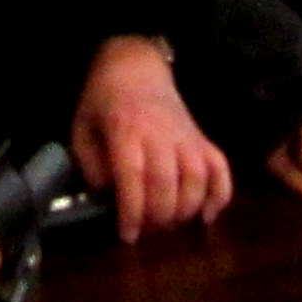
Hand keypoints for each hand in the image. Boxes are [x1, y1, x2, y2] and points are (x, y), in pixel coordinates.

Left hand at [71, 36, 233, 240]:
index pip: (133, 175)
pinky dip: (220, 195)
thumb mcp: (81, 128)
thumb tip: (108, 198)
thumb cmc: (104, 100)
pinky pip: (220, 168)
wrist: (135, 66)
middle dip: (157, 217)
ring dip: (186, 210)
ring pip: (197, 179)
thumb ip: (91, 165)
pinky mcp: (202, 138)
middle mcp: (160, 133)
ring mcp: (186, 136)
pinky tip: (207, 217)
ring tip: (169, 224)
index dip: (132, 211)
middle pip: (167, 183)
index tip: (127, 235)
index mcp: (126, 130)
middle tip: (146, 231)